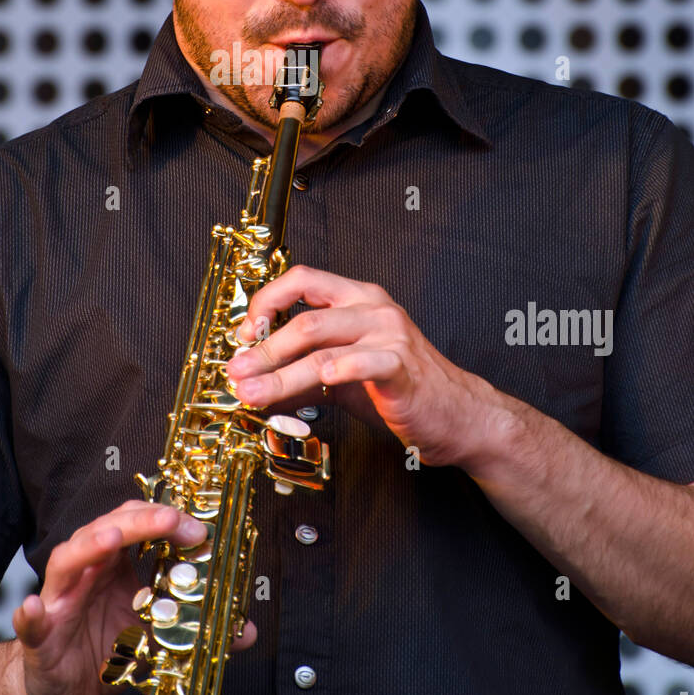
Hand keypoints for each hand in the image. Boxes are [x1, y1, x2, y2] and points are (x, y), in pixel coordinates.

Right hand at [12, 501, 256, 694]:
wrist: (59, 689)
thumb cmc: (99, 650)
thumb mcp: (153, 635)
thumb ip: (194, 627)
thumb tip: (244, 630)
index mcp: (111, 566)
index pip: (132, 524)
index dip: (163, 519)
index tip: (197, 529)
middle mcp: (84, 574)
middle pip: (103, 531)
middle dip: (136, 522)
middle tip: (167, 520)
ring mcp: (58, 602)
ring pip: (66, 562)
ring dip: (87, 548)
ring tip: (109, 540)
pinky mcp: (38, 638)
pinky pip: (30, 623)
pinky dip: (29, 614)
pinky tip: (32, 608)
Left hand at [226, 265, 506, 469]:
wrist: (456, 415)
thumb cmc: (400, 388)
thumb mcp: (343, 376)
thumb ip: (302, 372)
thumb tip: (256, 379)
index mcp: (357, 298)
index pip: (302, 279)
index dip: (265, 302)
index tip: (243, 334)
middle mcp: (372, 308)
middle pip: (304, 319)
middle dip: (262, 349)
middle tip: (237, 373)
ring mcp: (389, 334)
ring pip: (320, 345)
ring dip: (279, 372)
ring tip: (253, 392)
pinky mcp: (401, 366)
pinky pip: (362, 362)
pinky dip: (336, 370)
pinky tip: (318, 379)